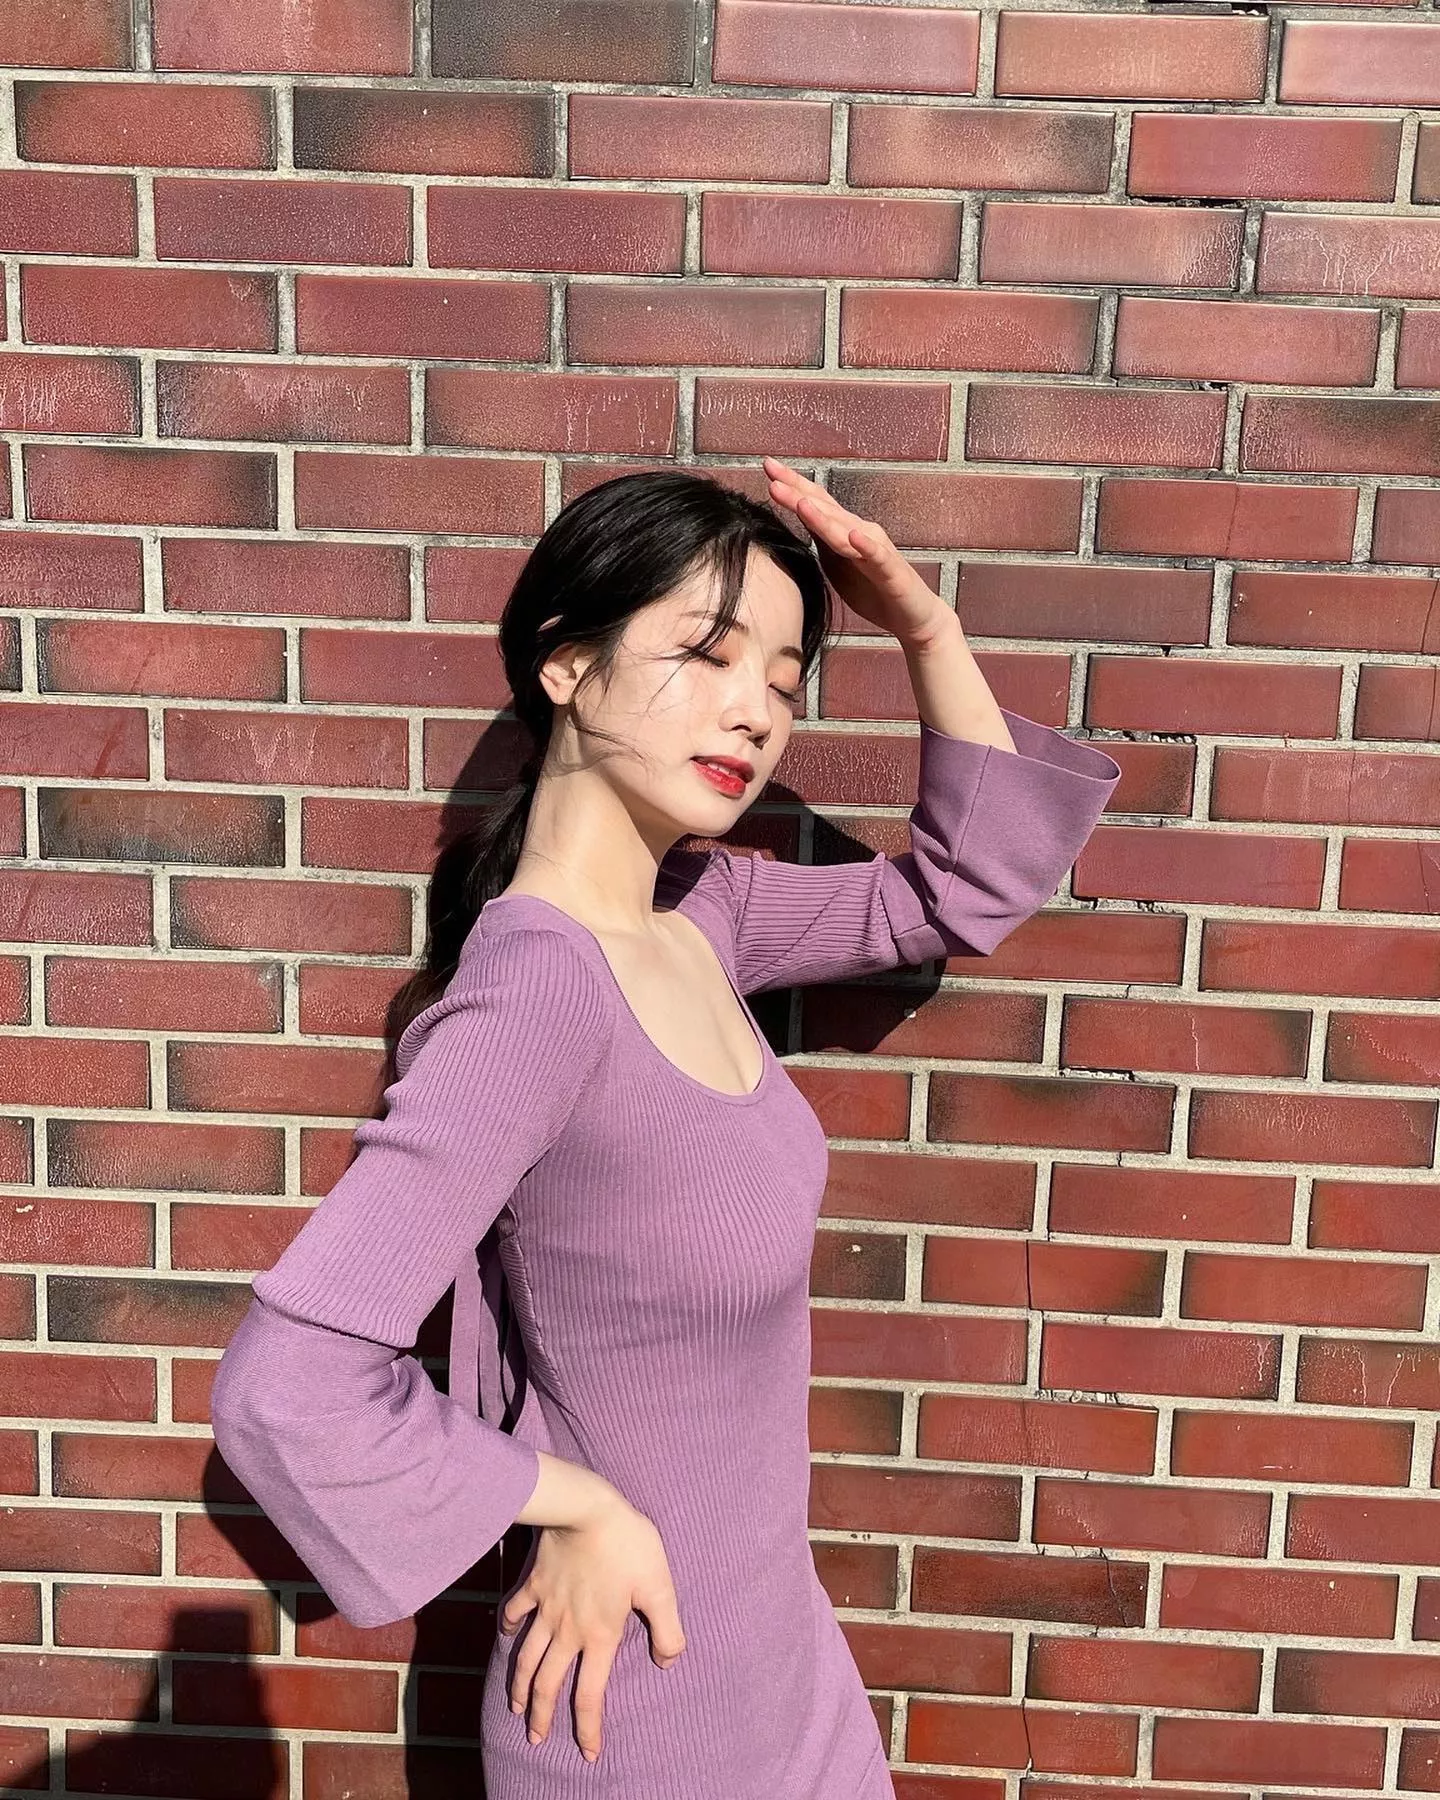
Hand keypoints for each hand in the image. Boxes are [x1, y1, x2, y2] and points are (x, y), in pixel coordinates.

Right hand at [499, 1485, 686, 1762]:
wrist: (586, 1508)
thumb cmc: (628, 1545)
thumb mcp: (660, 1586)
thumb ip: (668, 1629)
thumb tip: (668, 1662)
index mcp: (600, 1635)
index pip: (590, 1695)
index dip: (588, 1728)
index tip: (588, 1753)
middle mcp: (568, 1630)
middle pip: (549, 1684)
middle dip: (542, 1716)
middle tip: (536, 1738)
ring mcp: (546, 1607)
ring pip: (526, 1657)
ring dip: (519, 1685)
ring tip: (515, 1706)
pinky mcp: (534, 1583)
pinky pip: (515, 1611)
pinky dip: (509, 1627)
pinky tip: (507, 1634)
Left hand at [762, 454, 955, 648]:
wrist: (911, 616)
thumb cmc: (872, 589)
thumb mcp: (836, 564)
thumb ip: (819, 541)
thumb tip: (792, 521)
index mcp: (844, 532)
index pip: (816, 502)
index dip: (793, 484)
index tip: (768, 467)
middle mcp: (860, 532)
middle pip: (827, 509)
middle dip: (799, 492)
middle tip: (772, 475)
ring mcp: (876, 549)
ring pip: (846, 530)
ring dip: (824, 516)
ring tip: (801, 503)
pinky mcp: (891, 571)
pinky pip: (877, 556)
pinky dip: (866, 546)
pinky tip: (853, 537)